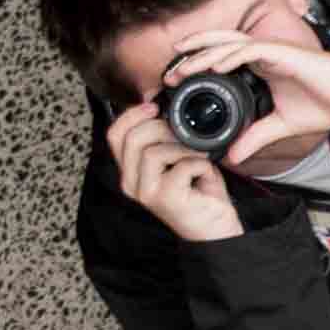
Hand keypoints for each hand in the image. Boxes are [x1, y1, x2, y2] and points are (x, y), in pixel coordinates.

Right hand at [104, 95, 242, 247]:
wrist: (215, 227)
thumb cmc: (198, 192)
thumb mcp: (178, 158)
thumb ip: (165, 136)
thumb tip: (158, 103)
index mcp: (131, 171)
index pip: (115, 135)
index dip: (132, 115)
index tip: (154, 106)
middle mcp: (132, 183)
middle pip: (132, 139)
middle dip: (161, 127)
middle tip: (184, 136)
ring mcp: (146, 192)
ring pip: (153, 152)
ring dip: (183, 148)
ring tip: (197, 157)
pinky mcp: (165, 198)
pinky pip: (181, 166)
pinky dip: (199, 163)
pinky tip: (204, 174)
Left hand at [149, 23, 329, 176]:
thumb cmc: (326, 104)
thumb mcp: (281, 127)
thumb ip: (255, 137)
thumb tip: (232, 156)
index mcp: (261, 67)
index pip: (222, 59)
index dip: (199, 68)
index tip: (178, 86)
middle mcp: (262, 54)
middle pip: (218, 46)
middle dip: (191, 56)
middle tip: (167, 75)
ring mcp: (271, 50)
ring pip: (227, 44)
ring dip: (202, 54)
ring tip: (181, 67)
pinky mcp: (282, 52)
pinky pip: (248, 49)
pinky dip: (228, 56)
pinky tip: (212, 66)